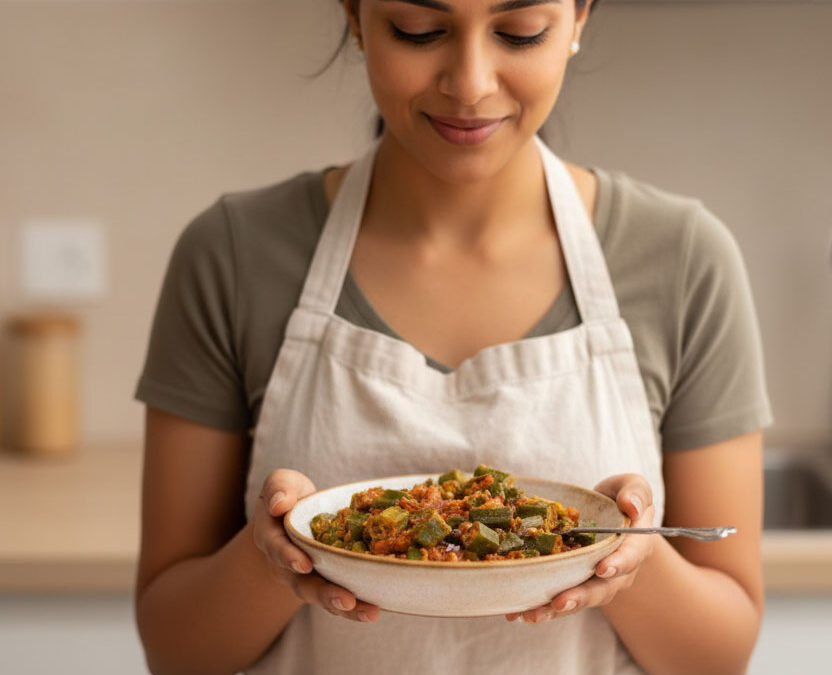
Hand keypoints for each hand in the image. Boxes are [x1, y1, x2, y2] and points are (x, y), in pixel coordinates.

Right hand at [252, 469, 379, 622]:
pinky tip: (378, 607)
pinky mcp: (329, 582)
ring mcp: (309, 579)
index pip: (278, 549)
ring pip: (325, 598)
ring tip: (370, 612)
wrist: (293, 518)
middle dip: (325, 594)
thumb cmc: (289, 497)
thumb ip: (279, 489)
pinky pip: (341, 597)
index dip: (289, 557)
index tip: (305, 564)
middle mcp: (288, 566)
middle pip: (303, 585)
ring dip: (347, 608)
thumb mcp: (282, 483)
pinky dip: (358, 606)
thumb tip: (279, 504)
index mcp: (273, 538)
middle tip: (346, 600)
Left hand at [506, 473, 655, 622]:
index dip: (618, 564)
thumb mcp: (632, 486)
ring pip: (579, 600)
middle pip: (602, 588)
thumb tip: (630, 506)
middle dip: (580, 597)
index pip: (630, 556)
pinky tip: (518, 613)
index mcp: (635, 545)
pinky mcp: (574, 584)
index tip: (602, 569)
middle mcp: (618, 571)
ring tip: (532, 615)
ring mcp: (596, 582)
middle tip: (560, 602)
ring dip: (555, 609)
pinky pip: (559, 599)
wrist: (610, 516)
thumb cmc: (621, 498)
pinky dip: (539, 606)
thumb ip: (635, 493)